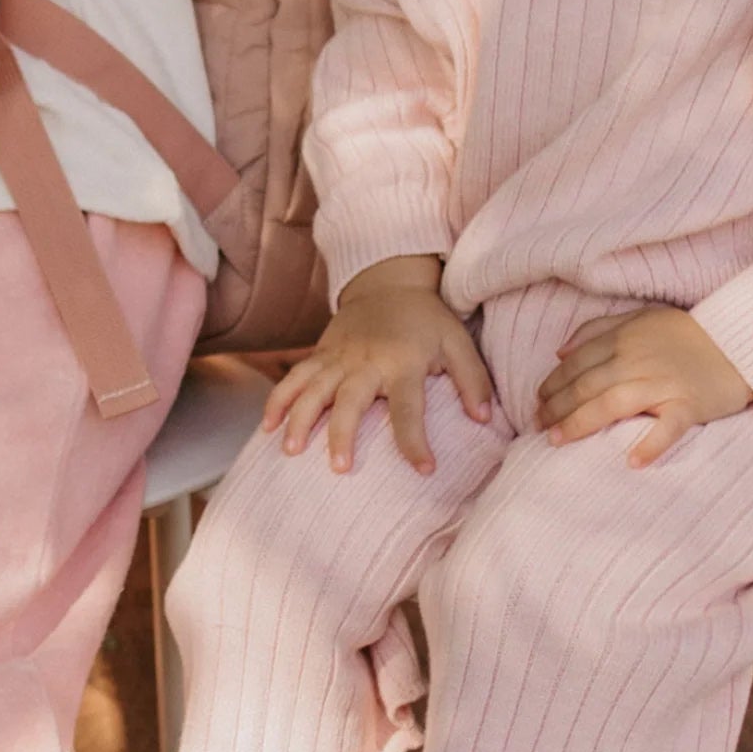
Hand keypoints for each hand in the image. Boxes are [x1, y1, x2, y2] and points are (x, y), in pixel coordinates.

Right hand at [263, 255, 492, 473]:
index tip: (425, 470)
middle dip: (342, 433)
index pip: (409, 407)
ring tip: (291, 450)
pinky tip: (268, 428)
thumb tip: (484, 418)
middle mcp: (367, 360)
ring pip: (313, 387)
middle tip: (338, 468)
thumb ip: (473, 379)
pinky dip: (279, 399)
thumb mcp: (458, 342)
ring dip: (300, 417)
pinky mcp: (321, 354)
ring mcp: (339, 356)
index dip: (415, 440)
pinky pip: (295, 376)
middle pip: (350, 399)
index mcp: (403, 361)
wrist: (388, 281)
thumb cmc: (427, 319)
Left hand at [536, 305, 752, 465]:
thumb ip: (598, 329)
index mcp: (623, 339)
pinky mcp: (689, 404)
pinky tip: (631, 461)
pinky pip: (668, 427)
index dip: (552, 384)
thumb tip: (560, 351)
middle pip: (586, 385)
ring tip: (559, 441)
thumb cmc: (686, 333)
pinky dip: (650, 444)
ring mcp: (662, 383)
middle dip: (557, 407)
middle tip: (538, 427)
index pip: (577, 363)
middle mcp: (636, 360)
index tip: (537, 403)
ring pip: (612, 403)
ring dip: (581, 423)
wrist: (738, 340)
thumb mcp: (640, 318)